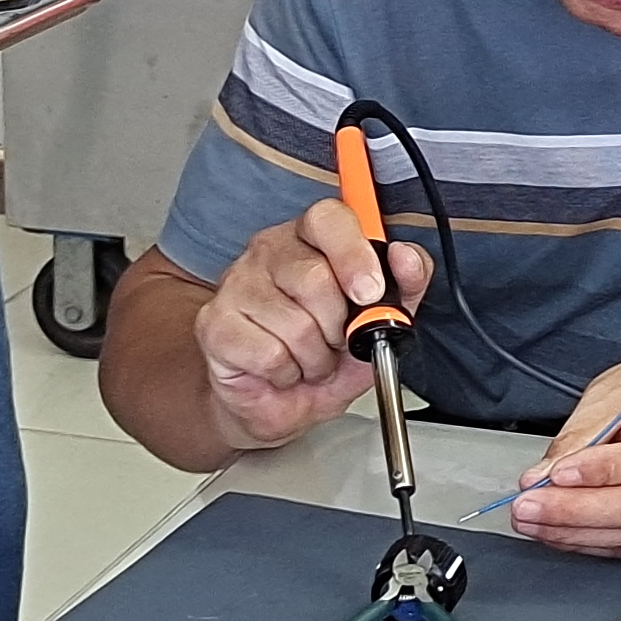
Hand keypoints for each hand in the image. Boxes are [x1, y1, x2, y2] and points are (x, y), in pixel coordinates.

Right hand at [192, 198, 434, 453]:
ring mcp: (236, 284)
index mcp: (311, 238)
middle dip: (337, 326)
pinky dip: (287, 373)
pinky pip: (270, 353)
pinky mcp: (214, 324)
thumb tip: (406, 257)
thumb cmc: (326, 354)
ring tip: (308, 359)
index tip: (369, 292)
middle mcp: (269, 251)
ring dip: (314, 357)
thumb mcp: (381, 322)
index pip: (328, 218)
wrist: (281, 402)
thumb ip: (406, 285)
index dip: (353, 253)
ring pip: (295, 323)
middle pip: (314, 278)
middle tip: (334, 340)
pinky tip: (282, 369)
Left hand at [509, 345, 620, 554]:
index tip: (556, 475)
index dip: (602, 474)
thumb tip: (544, 477)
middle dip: (576, 511)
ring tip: (535, 521)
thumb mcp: (619, 391)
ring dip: (577, 532)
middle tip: (529, 506)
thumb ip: (582, 435)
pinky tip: (562, 533)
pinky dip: (593, 542)